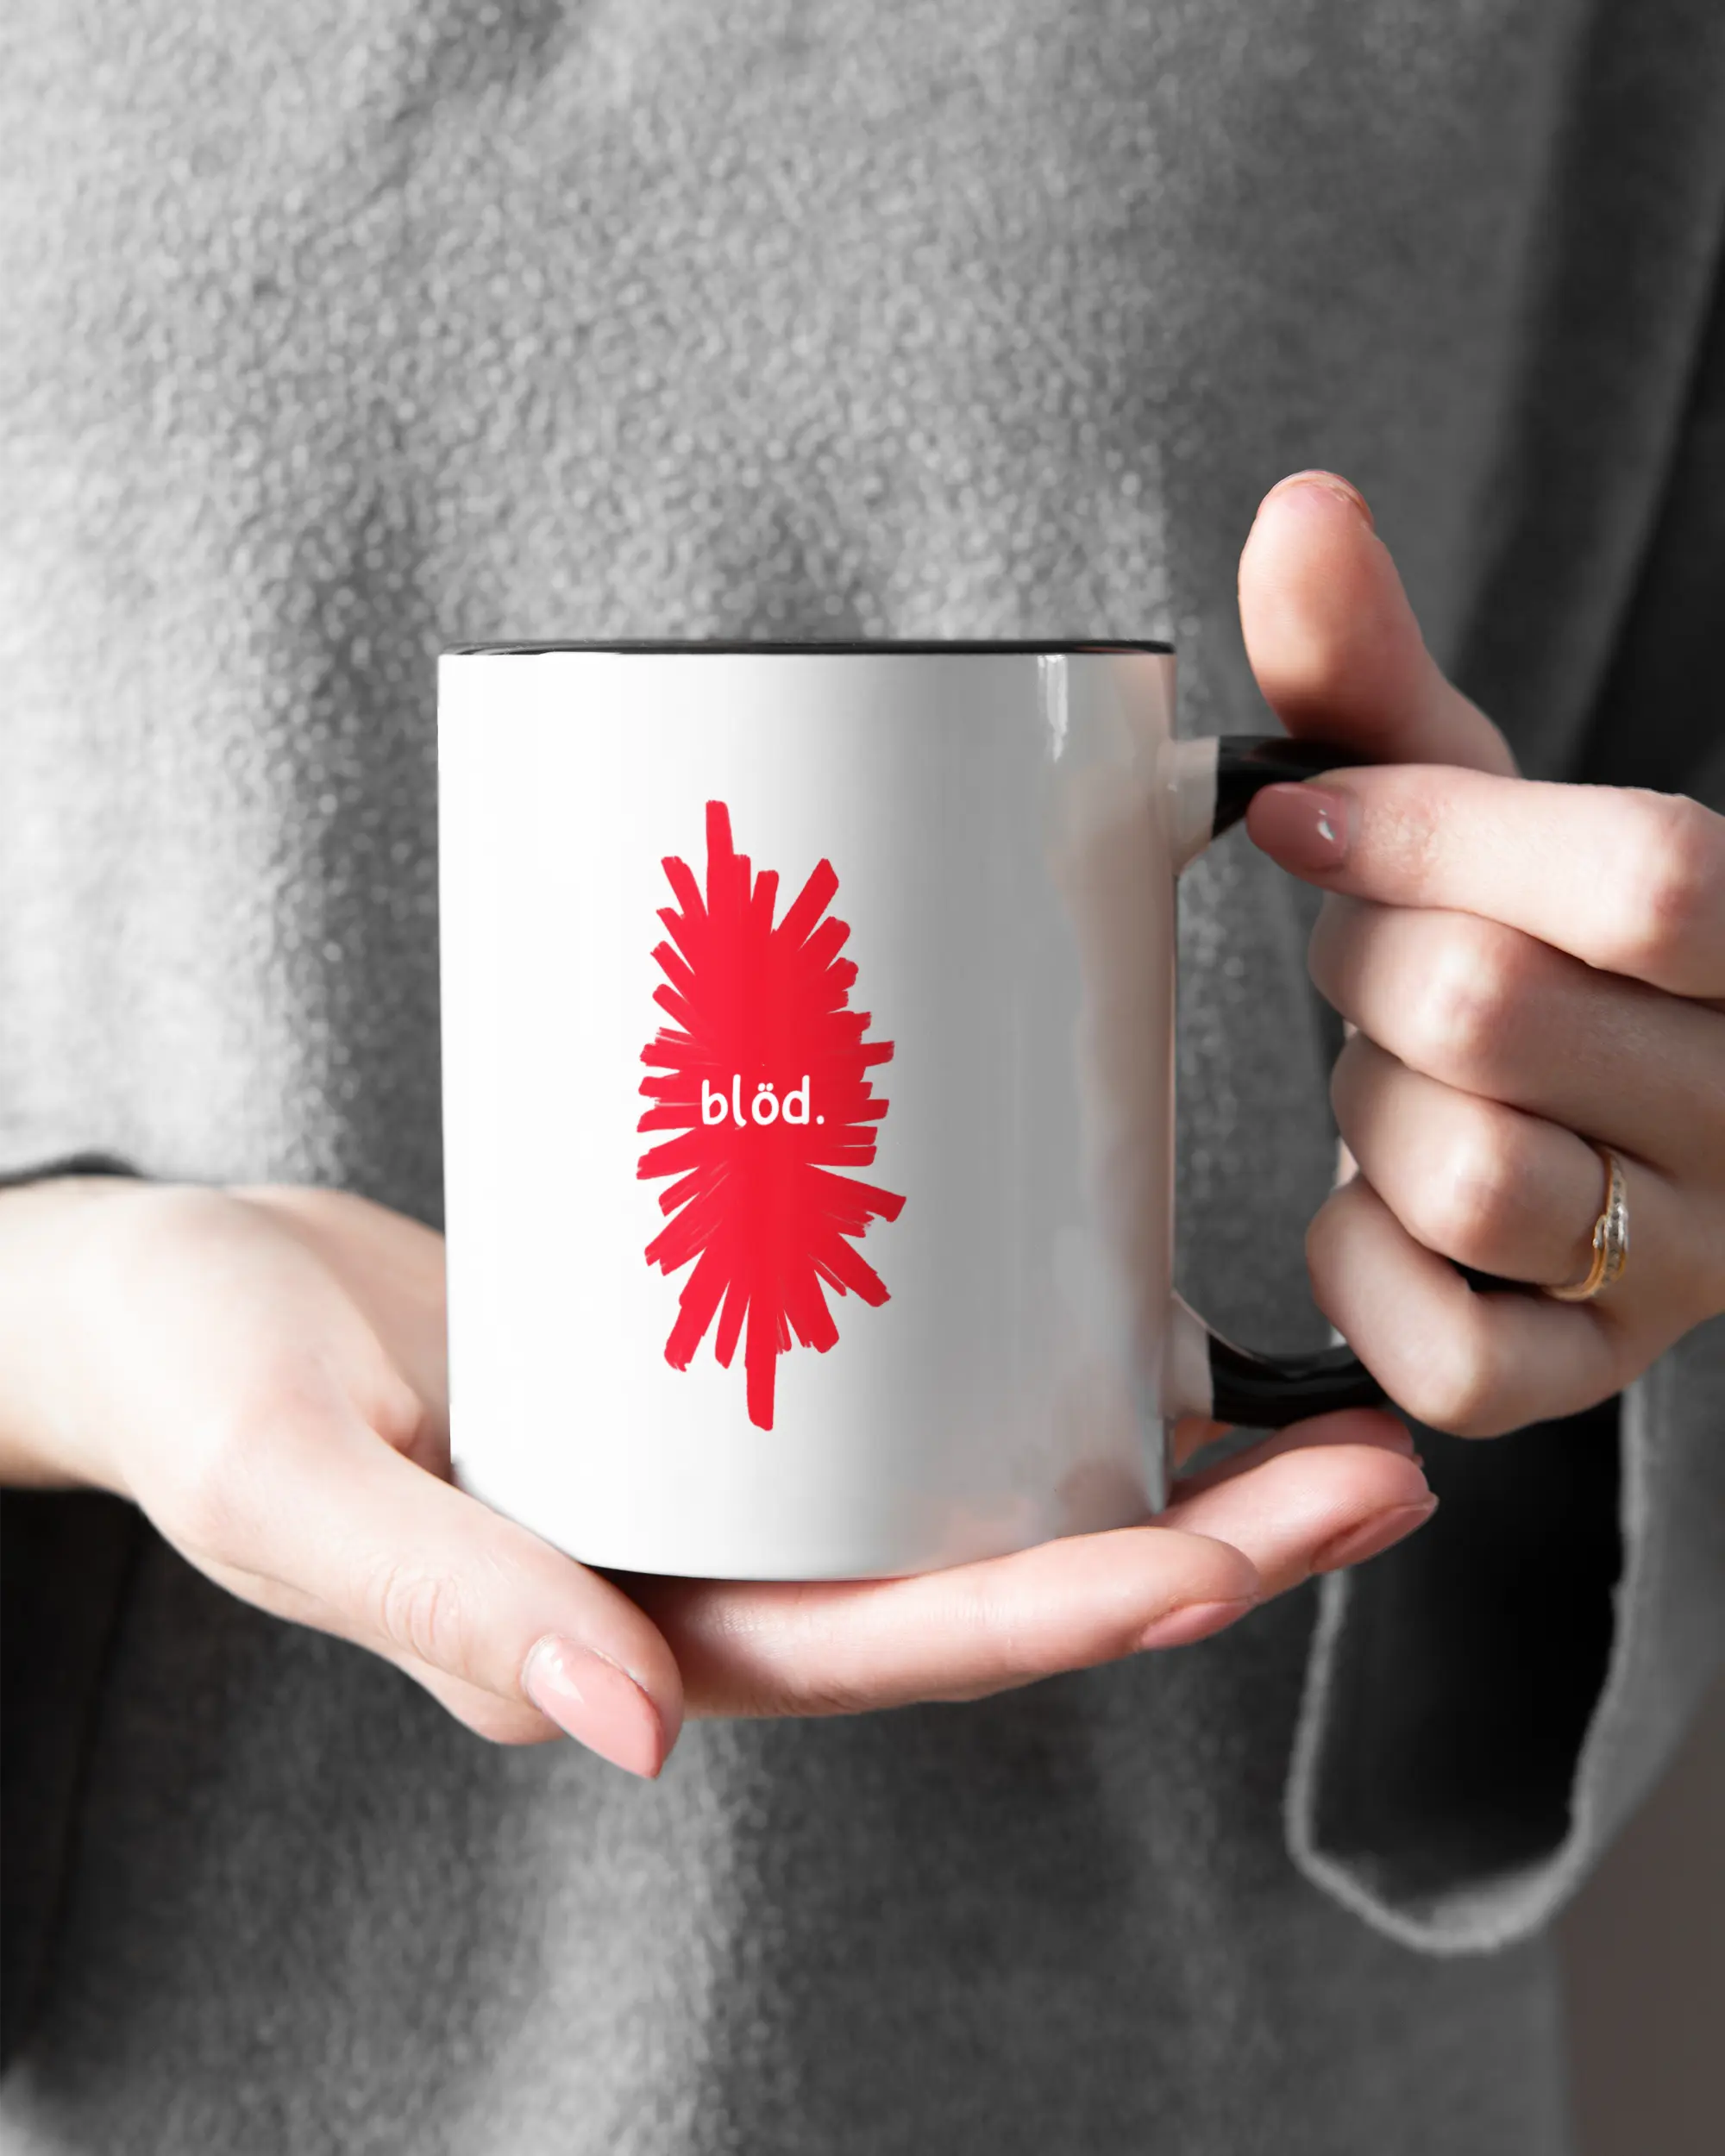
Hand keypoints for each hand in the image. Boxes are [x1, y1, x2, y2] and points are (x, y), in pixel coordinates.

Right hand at [0, 1175, 1432, 1774]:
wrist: (176, 1295)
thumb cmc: (202, 1391)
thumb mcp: (297, 1493)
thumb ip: (444, 1611)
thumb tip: (621, 1733)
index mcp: (633, 1636)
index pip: (892, 1647)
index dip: (1072, 1607)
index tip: (1232, 1547)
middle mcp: (711, 1570)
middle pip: (988, 1573)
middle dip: (1188, 1539)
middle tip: (1374, 1465)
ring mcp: (726, 1477)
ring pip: (971, 1486)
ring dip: (1149, 1457)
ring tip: (1316, 1400)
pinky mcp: (718, 1378)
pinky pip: (896, 1389)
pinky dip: (1020, 1362)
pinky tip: (1125, 1309)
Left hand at [1238, 469, 1724, 1433]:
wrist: (1576, 1113)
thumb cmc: (1514, 936)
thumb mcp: (1466, 798)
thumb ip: (1376, 675)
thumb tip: (1298, 511)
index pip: (1646, 873)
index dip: (1433, 835)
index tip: (1304, 815)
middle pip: (1500, 1015)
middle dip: (1368, 967)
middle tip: (1365, 961)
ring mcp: (1683, 1261)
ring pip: (1471, 1182)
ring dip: (1368, 1113)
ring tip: (1390, 1081)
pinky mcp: (1589, 1376)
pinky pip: (1453, 1356)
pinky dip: (1363, 1270)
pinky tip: (1372, 1208)